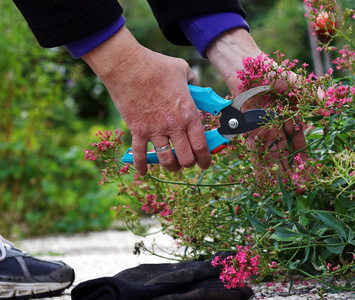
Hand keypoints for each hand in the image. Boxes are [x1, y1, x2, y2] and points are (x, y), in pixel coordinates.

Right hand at [83, 26, 210, 174]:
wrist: (128, 66)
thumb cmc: (157, 66)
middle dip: (190, 164)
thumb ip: (194, 83)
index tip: (205, 164)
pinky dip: (141, 166)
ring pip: (166, 160)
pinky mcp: (137, 130)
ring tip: (172, 166)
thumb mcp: (183, 71)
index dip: (205, 159)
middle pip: (186, 158)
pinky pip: (140, 154)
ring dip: (171, 166)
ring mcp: (155, 130)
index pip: (201, 145)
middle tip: (189, 162)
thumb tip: (197, 88)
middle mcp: (174, 126)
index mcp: (188, 113)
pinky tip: (143, 173)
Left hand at [206, 29, 308, 191]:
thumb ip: (313, 96)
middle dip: (292, 169)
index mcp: (292, 117)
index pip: (300, 141)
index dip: (304, 156)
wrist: (248, 66)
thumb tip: (329, 108)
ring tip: (283, 187)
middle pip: (286, 152)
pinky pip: (254, 149)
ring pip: (272, 154)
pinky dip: (258, 164)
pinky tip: (263, 178)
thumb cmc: (273, 72)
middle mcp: (278, 126)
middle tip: (298, 187)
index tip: (309, 171)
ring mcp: (264, 129)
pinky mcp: (249, 129)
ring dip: (277, 171)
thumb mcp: (297, 83)